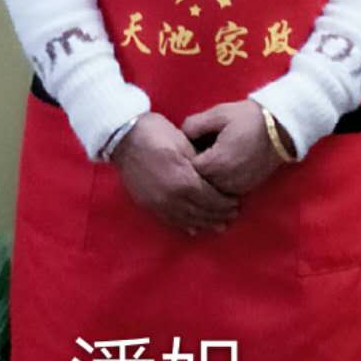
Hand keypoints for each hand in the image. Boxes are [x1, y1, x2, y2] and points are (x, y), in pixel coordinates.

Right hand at [110, 113, 240, 235]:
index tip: (236, 202)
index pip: (210, 198)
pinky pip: (170, 220)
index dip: (225, 202)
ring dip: (204, 223)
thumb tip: (213, 177)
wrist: (123, 137)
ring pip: (186, 220)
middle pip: (200, 212)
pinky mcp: (147, 204)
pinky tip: (194, 228)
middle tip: (232, 215)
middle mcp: (172, 197)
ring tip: (218, 224)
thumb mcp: (184, 142)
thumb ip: (200, 163)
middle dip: (218, 215)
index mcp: (183, 180)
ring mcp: (158, 203)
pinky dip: (185, 225)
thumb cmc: (156, 133)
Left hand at [181, 101, 291, 197]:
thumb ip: (194, 125)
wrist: (280, 129)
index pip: (187, 171)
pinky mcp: (246, 189)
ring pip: (210, 192)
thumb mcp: (218, 114)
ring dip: (205, 181)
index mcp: (215, 162)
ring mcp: (237, 188)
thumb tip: (181, 136)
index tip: (185, 149)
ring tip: (207, 163)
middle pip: (197, 185)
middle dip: (192, 173)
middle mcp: (225, 180)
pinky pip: (224, 193)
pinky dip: (218, 185)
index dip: (183, 160)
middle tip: (194, 156)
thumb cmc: (248, 118)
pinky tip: (219, 170)